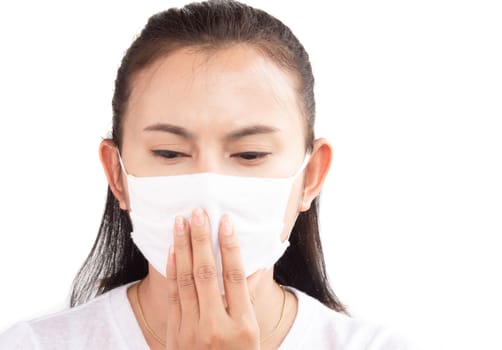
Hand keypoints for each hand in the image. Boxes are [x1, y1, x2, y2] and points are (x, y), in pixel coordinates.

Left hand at [165, 208, 259, 348]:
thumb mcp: (253, 335)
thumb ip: (251, 301)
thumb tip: (255, 268)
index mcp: (243, 326)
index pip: (236, 276)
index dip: (230, 246)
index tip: (225, 221)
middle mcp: (216, 327)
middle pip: (208, 273)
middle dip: (201, 239)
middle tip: (198, 212)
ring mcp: (192, 331)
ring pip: (186, 281)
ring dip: (183, 248)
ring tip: (180, 222)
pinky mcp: (174, 334)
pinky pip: (173, 297)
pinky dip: (173, 271)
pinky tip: (174, 251)